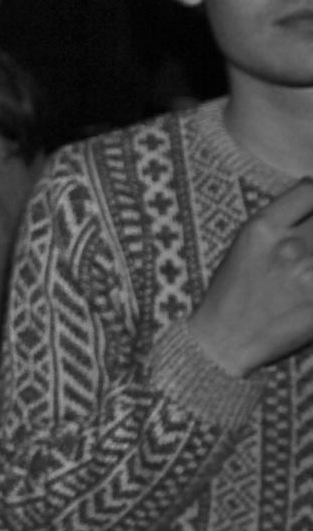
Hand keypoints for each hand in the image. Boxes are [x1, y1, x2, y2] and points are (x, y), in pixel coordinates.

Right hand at [190, 179, 312, 376]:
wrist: (226, 340)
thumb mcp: (246, 245)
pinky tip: (309, 288)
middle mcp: (290, 246)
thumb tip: (310, 202)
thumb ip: (280, 223)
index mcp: (262, 228)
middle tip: (309, 244)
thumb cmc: (232, 292)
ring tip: (307, 266)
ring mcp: (310, 274)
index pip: (309, 191)